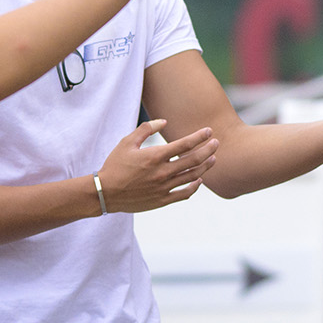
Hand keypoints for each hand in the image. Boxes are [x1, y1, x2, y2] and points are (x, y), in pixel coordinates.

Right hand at [96, 120, 217, 212]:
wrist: (106, 193)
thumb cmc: (115, 165)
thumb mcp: (127, 142)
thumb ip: (146, 129)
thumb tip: (164, 122)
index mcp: (155, 156)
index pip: (185, 144)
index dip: (200, 136)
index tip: (209, 131)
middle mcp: (163, 172)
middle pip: (194, 159)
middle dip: (209, 149)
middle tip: (216, 143)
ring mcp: (164, 187)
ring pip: (193, 176)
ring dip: (205, 166)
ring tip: (213, 159)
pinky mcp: (162, 200)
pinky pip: (184, 193)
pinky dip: (195, 186)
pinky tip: (199, 180)